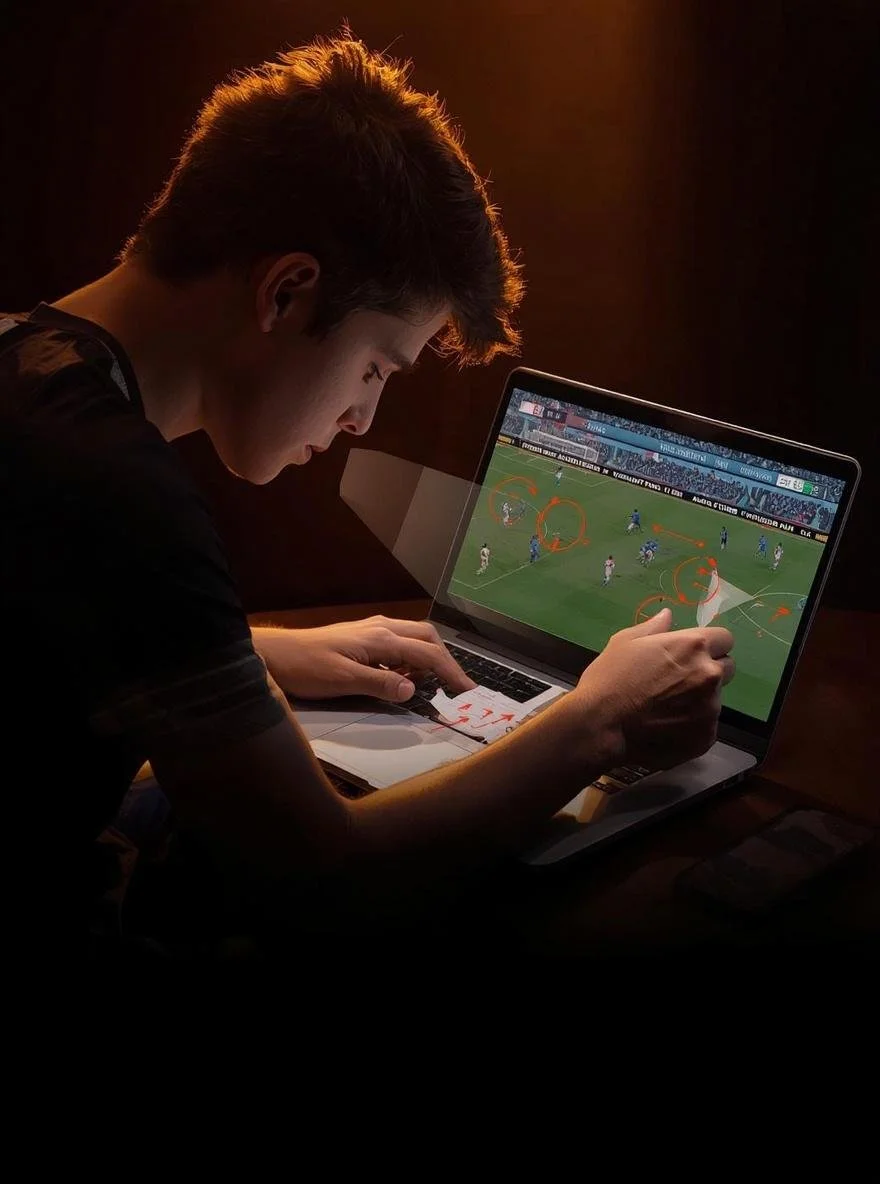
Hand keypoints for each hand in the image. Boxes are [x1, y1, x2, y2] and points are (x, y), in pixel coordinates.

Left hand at [253, 616, 475, 702]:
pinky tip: (401, 676)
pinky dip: (409, 658)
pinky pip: (397, 643)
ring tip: (428, 684)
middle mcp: (380, 628)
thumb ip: (381, 685)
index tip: (467, 690)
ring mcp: (370, 630)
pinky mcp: (361, 637)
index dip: (450, 672)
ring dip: (427, 657)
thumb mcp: (344, 682)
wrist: (275, 654)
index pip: (427, 653)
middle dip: (445, 659)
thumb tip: (414, 690)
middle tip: (454, 685)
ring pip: (413, 637)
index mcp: (380, 638)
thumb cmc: (306, 667)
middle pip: (427, 636)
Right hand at [572, 607, 734, 769]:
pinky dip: (691, 726)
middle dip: (709, 671)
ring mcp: (711, 709)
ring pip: (714, 699)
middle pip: (727, 668)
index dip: (709, 645)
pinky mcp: (706, 737)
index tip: (692, 654)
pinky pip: (705, 726)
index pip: (724, 639)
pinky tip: (666, 728)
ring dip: (698, 700)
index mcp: (694, 646)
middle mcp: (709, 675)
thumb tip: (668, 615)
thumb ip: (653, 627)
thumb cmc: (610, 678)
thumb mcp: (624, 642)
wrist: (601, 725)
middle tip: (680, 681)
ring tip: (666, 709)